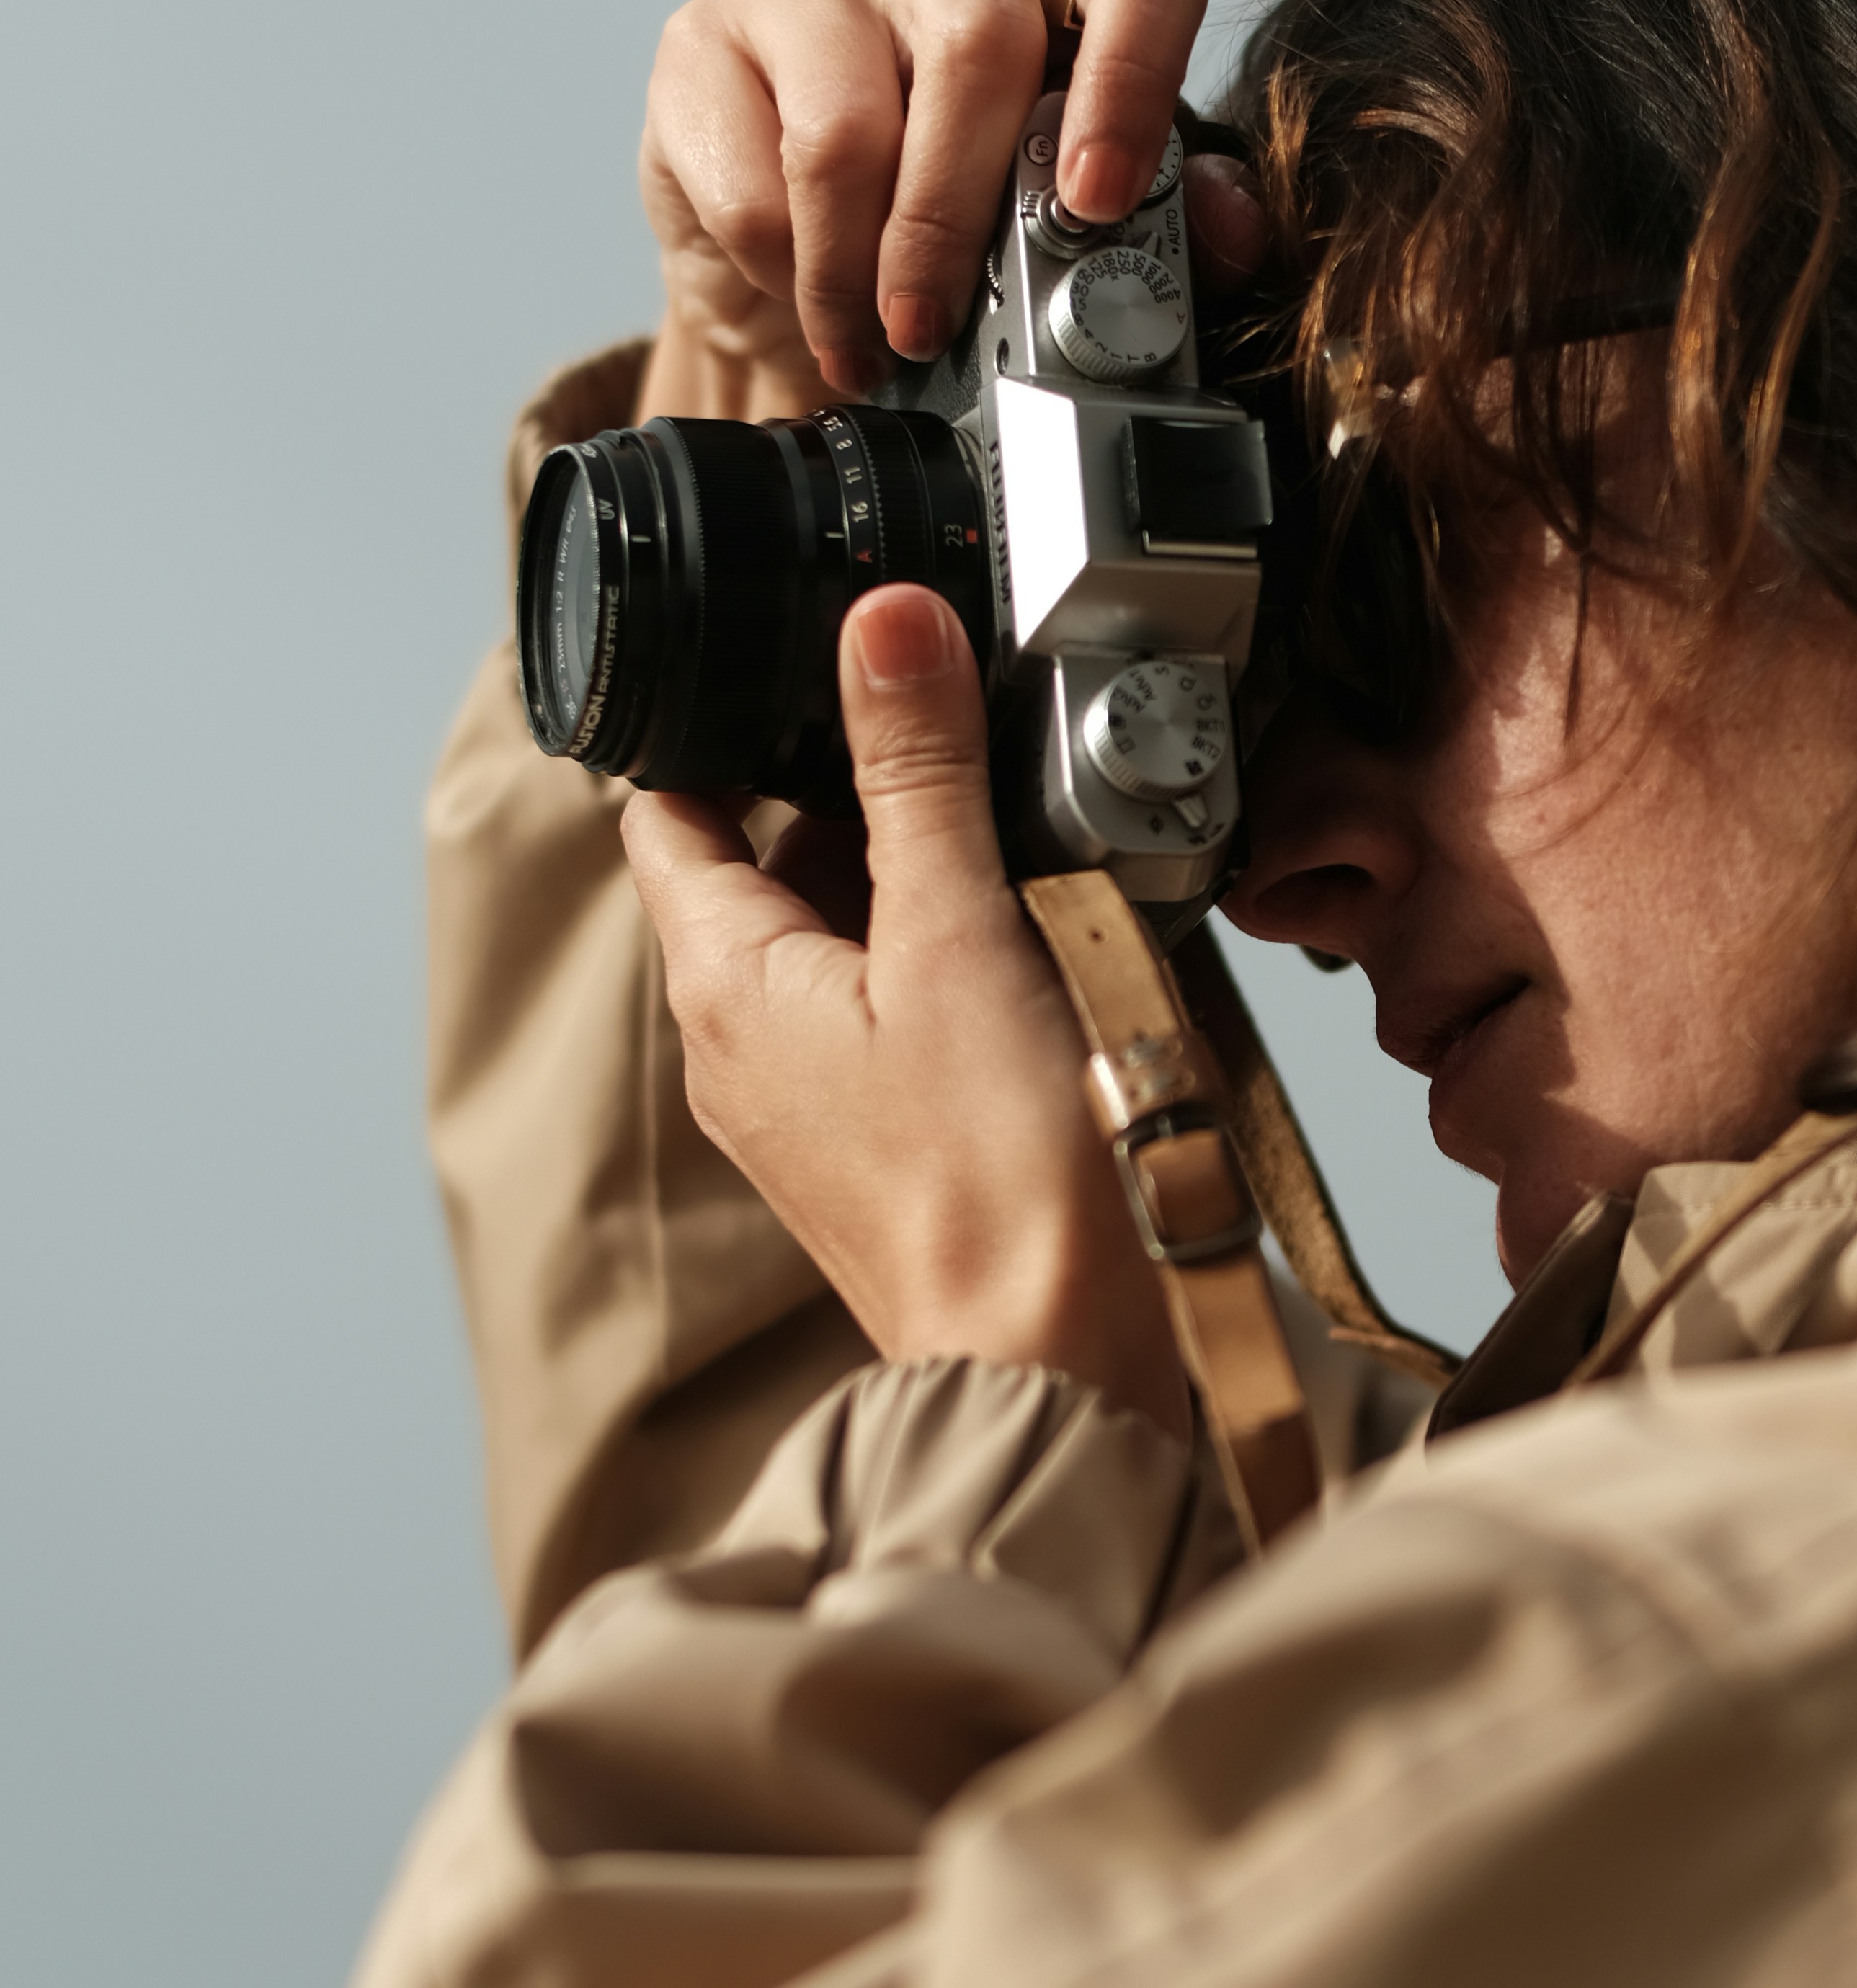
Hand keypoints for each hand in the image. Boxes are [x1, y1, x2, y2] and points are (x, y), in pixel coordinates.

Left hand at [622, 588, 1186, 1434]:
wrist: (1055, 1363)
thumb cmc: (1000, 1178)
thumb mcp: (962, 932)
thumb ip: (921, 772)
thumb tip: (882, 624)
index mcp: (722, 979)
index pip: (669, 809)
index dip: (724, 727)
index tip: (812, 669)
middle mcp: (736, 1046)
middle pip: (764, 867)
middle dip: (857, 799)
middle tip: (963, 756)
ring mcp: (802, 1106)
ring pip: (835, 942)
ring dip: (915, 888)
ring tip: (1019, 863)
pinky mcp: (876, 1149)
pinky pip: (888, 1018)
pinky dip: (945, 970)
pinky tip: (1034, 963)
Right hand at [635, 0, 1216, 423]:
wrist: (801, 272)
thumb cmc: (965, 232)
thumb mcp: (1078, 231)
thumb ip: (1169, 218)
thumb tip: (1235, 232)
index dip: (1133, 71)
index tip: (1096, 199)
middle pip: (978, 41)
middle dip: (962, 216)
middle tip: (941, 326)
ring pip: (847, 122)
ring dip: (861, 267)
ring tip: (875, 344)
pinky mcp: (707, 37)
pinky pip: (750, 167)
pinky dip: (781, 265)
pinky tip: (803, 297)